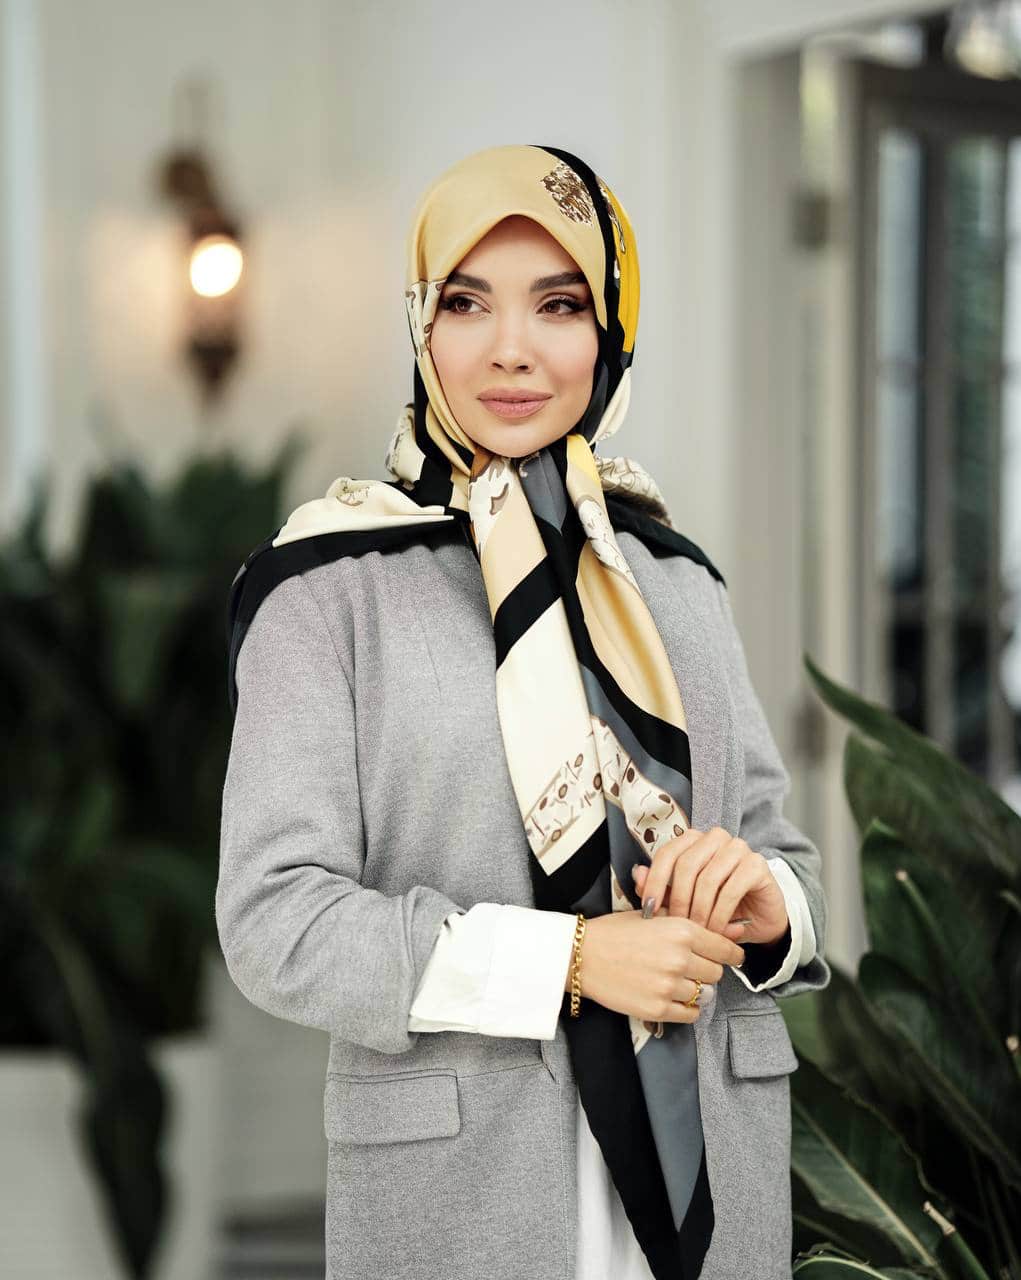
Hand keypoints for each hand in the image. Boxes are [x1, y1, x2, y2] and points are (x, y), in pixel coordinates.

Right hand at [568, 910, 746, 1023]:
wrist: (580, 955)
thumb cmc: (614, 932)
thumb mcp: (652, 915)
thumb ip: (688, 919)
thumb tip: (733, 927)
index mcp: (681, 930)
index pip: (725, 949)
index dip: (729, 953)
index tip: (729, 957)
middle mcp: (679, 958)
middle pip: (716, 973)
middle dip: (707, 970)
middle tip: (689, 966)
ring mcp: (669, 986)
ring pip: (705, 995)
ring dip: (695, 989)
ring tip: (675, 981)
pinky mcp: (658, 1008)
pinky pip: (691, 1014)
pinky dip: (686, 1008)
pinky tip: (671, 997)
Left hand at [631, 826, 788, 946]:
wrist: (759, 921)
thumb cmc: (717, 909)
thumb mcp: (686, 900)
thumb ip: (663, 888)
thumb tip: (638, 875)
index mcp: (695, 840)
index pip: (668, 853)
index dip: (655, 881)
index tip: (648, 908)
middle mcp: (716, 838)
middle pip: (686, 864)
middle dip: (678, 900)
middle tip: (677, 926)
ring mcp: (738, 848)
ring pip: (707, 879)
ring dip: (700, 911)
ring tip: (697, 932)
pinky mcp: (757, 864)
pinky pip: (730, 890)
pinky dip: (719, 914)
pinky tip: (715, 931)